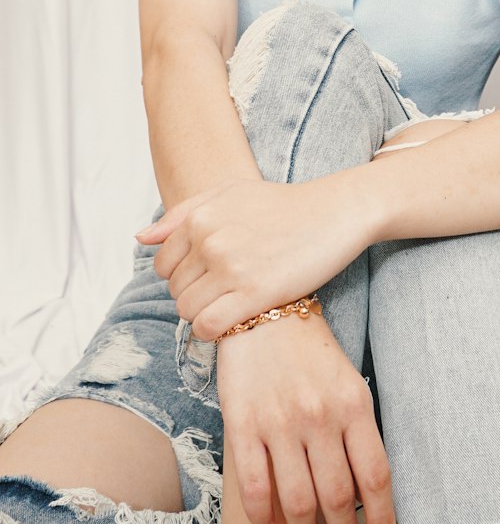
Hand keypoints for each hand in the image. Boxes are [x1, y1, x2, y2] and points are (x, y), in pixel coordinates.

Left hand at [138, 174, 370, 340]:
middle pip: (176, 290)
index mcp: (199, 218)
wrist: (334, 212)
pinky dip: (215, 331)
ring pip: (188, 311)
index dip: (183, 276)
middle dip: (196, 295)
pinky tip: (235, 320)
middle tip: (226, 291)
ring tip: (232, 304)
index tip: (209, 276)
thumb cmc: (282, 204)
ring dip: (206, 314)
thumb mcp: (229, 193)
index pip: (163, 266)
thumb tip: (141, 238)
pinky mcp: (255, 294)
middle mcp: (210, 242)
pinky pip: (209, 327)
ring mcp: (231, 268)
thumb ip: (181, 214)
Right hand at [217, 311, 396, 523]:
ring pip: (297, 500)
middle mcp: (319, 418)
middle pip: (337, 497)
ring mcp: (278, 424)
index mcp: (353, 406)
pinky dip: (263, 516)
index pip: (374, 478)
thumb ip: (357, 432)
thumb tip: (366, 490)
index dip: (381, 521)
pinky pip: (254, 486)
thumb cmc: (311, 353)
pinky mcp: (242, 425)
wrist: (261, 311)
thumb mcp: (349, 384)